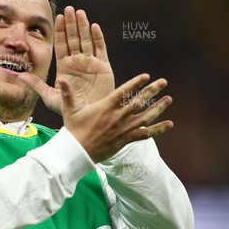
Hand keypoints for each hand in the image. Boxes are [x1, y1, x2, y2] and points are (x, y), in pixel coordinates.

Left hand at [18, 6, 114, 114]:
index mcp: (65, 66)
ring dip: (83, 26)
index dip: (60, 31)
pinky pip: (100, 49)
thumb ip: (36, 85)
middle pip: (74, 38)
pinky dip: (98, 38)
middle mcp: (78, 62)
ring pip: (86, 40)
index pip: (61, 44)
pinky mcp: (103, 67)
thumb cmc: (69, 110)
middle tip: (69, 9)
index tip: (58, 17)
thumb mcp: (50, 97)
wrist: (88, 118)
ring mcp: (91, 63)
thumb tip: (19, 75)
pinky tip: (94, 26)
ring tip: (80, 13)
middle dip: (71, 24)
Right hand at [59, 74, 173, 162]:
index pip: (124, 91)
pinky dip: (158, 129)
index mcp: (106, 106)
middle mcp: (118, 116)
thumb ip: (68, 93)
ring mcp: (124, 129)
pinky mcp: (126, 140)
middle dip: (153, 90)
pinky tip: (169, 124)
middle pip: (139, 101)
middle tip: (163, 82)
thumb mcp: (70, 109)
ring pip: (146, 116)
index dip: (136, 82)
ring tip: (169, 99)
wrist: (77, 152)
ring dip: (158, 107)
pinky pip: (145, 134)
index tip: (147, 76)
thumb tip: (60, 79)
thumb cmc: (73, 130)